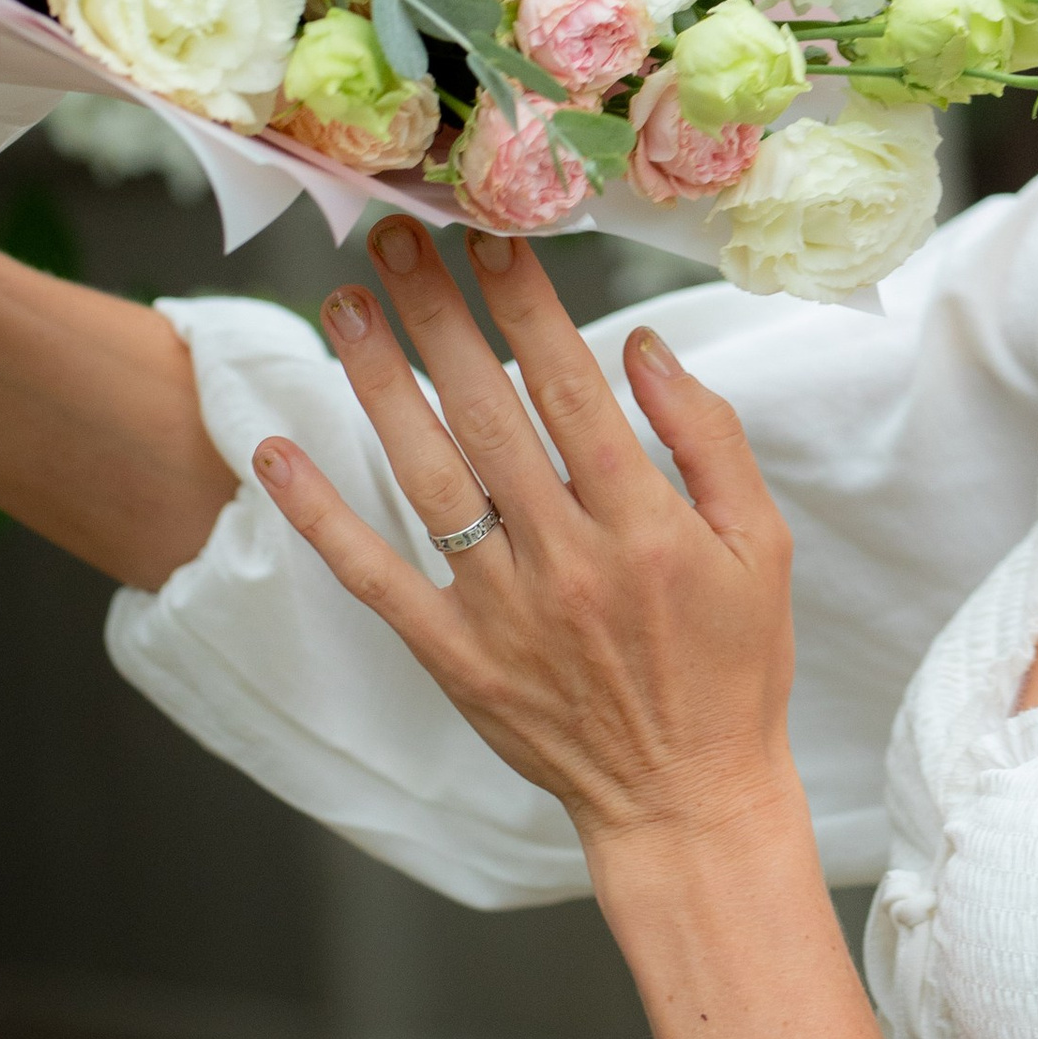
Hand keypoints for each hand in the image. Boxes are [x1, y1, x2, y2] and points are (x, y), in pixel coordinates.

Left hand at [250, 213, 799, 882]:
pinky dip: (320, 515)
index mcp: (644, 524)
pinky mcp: (455, 657)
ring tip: (344, 304)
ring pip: (425, 475)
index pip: (570, 388)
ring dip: (379, 381)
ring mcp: (501, 609)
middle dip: (438, 313)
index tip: (489, 238)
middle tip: (395, 237)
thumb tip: (643, 348)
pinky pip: (374, 576)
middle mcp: (566, 558)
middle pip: (486, 412)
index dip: (525, 305)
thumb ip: (709, 440)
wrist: (687, 800)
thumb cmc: (734, 667)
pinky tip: (275, 454)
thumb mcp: (762, 546)